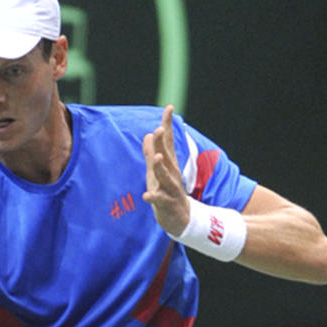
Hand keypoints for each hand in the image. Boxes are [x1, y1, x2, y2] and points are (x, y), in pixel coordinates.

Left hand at [142, 104, 189, 235]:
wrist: (180, 219)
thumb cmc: (165, 192)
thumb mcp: (156, 172)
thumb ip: (151, 153)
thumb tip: (148, 134)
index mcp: (169, 164)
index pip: (168, 142)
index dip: (167, 125)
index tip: (168, 107)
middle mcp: (172, 174)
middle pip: (167, 156)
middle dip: (163, 143)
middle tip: (159, 129)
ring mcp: (170, 189)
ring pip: (166, 177)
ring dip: (161, 167)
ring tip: (156, 157)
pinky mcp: (167, 204)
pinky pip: (159, 200)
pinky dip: (153, 197)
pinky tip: (146, 195)